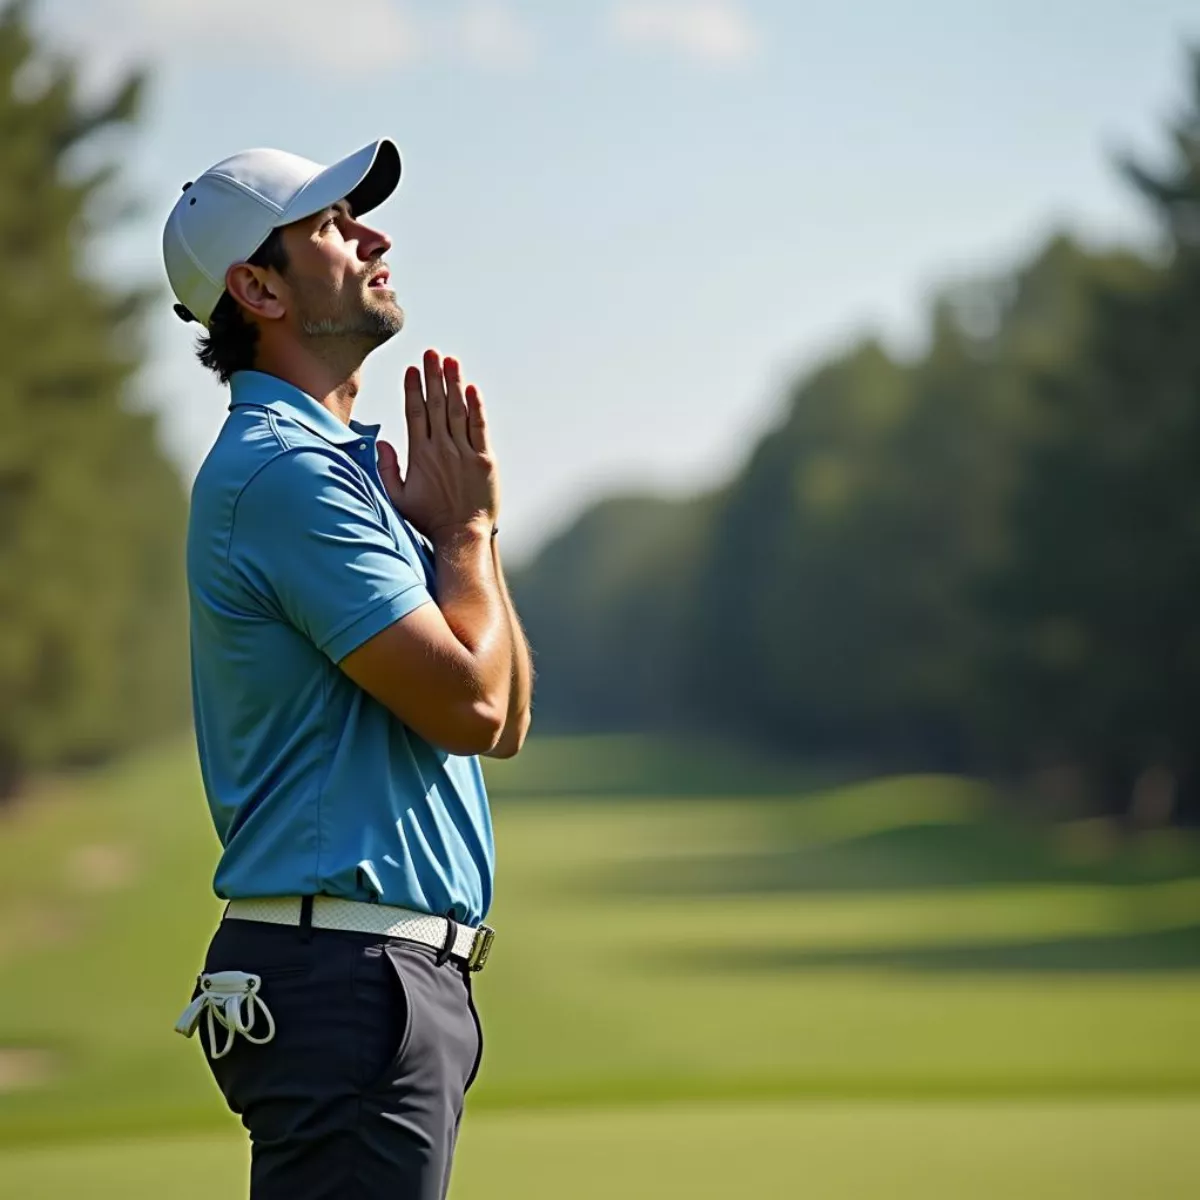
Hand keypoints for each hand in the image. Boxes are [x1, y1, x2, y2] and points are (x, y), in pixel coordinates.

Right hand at [377, 350, 498, 541]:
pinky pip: (480, 427)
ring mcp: (465, 453)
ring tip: (450, 361)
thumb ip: (387, 469)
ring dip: (454, 383)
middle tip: (431, 353)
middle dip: (433, 376)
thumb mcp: (398, 497)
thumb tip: (382, 443)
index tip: (412, 369)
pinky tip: (472, 389)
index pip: (415, 413)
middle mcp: (442, 449)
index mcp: (420, 456)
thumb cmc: (429, 519)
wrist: (462, 535)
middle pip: (437, 405)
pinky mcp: (485, 460)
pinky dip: (476, 407)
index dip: (414, 389)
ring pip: (458, 411)